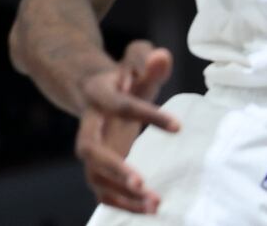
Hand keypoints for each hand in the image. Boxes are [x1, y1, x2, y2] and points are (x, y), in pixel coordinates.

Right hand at [74, 41, 179, 214]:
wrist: (96, 93)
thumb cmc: (125, 76)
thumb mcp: (135, 60)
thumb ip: (146, 57)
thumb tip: (161, 57)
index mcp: (98, 97)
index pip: (121, 106)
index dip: (148, 115)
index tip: (178, 126)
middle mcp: (88, 127)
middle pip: (90, 151)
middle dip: (114, 167)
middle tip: (140, 182)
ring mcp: (90, 153)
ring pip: (95, 178)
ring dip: (122, 194)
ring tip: (154, 202)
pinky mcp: (97, 170)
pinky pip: (104, 193)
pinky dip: (123, 204)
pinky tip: (149, 210)